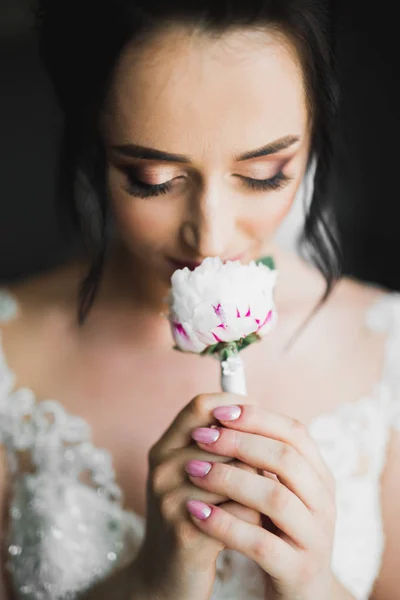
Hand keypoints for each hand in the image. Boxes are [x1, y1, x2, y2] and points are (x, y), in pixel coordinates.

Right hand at [135, 393, 260, 599]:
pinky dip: (256, 517)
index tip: (261, 416)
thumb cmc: (190, 519)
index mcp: (164, 448)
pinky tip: (254, 526)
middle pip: (226, 439)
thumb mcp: (192, 476)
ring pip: (239, 473)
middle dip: (254, 455)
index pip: (201, 405)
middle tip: (266, 472)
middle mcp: (163, 468)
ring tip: (262, 501)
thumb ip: (217, 447)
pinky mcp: (187, 532)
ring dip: (259, 488)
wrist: (164, 578)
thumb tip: (262, 415)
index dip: (236, 406)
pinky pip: (241, 510)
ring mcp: (171, 499)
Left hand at [185, 395, 336, 599]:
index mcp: (319, 476)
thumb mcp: (275, 490)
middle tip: (201, 437)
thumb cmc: (279, 531)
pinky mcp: (297, 570)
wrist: (300, 592)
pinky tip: (197, 512)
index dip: (257, 418)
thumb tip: (220, 410)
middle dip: (239, 443)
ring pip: (275, 498)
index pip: (295, 433)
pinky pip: (261, 543)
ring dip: (229, 479)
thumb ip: (259, 457)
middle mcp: (324, 503)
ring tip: (193, 470)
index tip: (219, 412)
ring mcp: (314, 538)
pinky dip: (226, 524)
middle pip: (286, 460)